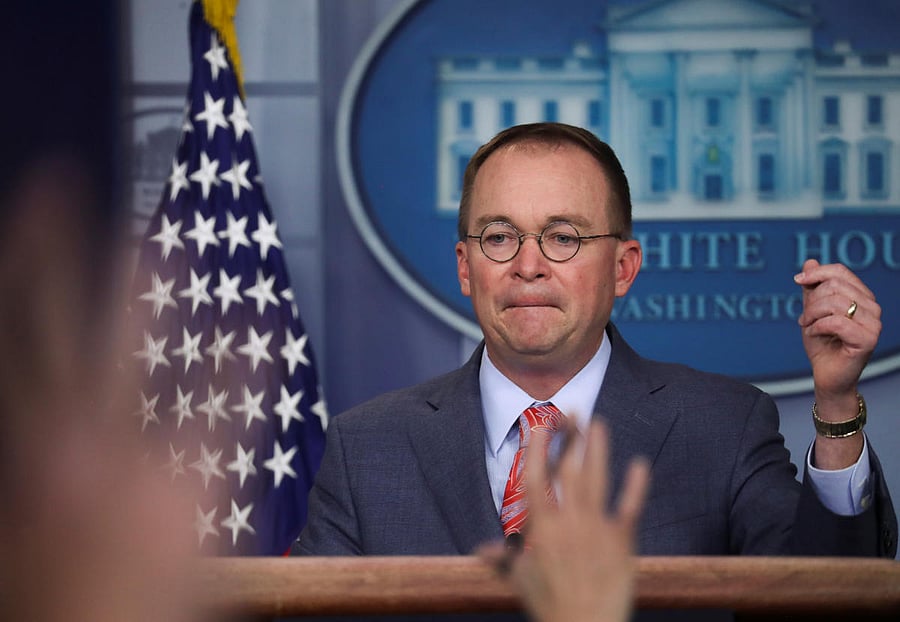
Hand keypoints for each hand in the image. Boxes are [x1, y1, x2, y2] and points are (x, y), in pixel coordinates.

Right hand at [480, 419, 649, 621]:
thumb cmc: (550, 606)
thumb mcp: (521, 580)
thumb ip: (503, 559)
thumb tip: (481, 551)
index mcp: (541, 527)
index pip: (536, 477)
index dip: (539, 447)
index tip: (542, 424)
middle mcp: (568, 521)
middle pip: (569, 469)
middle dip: (571, 437)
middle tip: (574, 411)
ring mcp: (596, 528)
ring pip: (597, 479)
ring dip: (598, 449)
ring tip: (599, 424)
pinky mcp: (622, 540)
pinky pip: (630, 506)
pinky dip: (636, 484)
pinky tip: (639, 463)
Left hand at [794, 259, 879, 400]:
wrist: (826, 374)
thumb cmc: (821, 344)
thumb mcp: (812, 311)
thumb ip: (812, 288)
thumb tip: (809, 261)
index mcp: (862, 297)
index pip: (840, 271)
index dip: (816, 273)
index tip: (797, 281)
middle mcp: (872, 308)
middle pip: (834, 286)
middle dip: (812, 301)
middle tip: (804, 318)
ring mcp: (874, 324)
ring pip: (835, 302)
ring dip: (812, 314)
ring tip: (807, 326)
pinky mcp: (868, 339)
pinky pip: (836, 322)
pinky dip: (817, 326)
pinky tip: (813, 333)